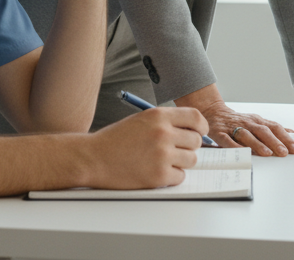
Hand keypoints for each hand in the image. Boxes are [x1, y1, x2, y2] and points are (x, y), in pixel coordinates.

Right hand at [84, 108, 204, 189]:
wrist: (93, 158)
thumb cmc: (114, 140)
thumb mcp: (140, 120)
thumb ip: (165, 122)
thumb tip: (192, 131)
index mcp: (158, 116)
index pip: (196, 117)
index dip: (201, 127)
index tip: (199, 133)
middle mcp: (162, 133)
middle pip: (196, 141)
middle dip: (189, 147)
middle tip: (175, 150)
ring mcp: (162, 155)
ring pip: (191, 160)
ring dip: (180, 162)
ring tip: (162, 161)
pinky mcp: (158, 175)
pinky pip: (180, 176)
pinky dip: (171, 176)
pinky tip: (155, 171)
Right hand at [199, 101, 293, 155]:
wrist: (214, 112)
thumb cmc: (238, 121)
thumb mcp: (257, 122)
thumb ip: (273, 128)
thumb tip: (292, 134)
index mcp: (257, 120)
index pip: (274, 127)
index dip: (285, 137)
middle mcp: (247, 123)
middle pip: (262, 131)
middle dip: (274, 141)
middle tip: (284, 152)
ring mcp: (233, 128)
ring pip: (247, 135)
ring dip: (257, 144)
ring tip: (267, 153)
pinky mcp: (220, 134)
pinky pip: (227, 140)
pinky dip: (235, 147)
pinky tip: (242, 153)